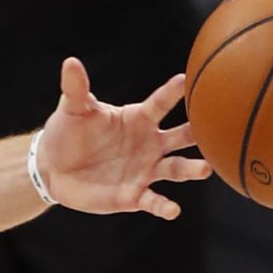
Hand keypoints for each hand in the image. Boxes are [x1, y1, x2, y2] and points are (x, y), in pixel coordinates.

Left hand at [37, 57, 209, 218]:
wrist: (54, 168)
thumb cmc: (68, 133)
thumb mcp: (73, 110)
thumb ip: (76, 89)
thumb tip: (70, 62)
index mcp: (139, 119)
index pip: (161, 103)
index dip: (173, 92)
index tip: (188, 80)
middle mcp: (150, 144)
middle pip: (182, 137)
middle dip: (200, 134)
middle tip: (218, 129)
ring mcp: (145, 170)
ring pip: (176, 169)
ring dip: (191, 169)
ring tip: (205, 169)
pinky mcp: (134, 195)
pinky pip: (154, 201)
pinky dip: (164, 206)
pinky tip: (172, 210)